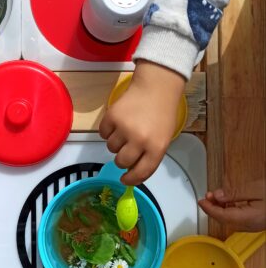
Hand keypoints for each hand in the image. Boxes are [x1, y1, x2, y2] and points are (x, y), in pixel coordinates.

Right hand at [99, 61, 185, 185]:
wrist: (156, 88)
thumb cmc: (162, 115)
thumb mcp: (163, 139)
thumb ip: (150, 156)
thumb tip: (131, 171)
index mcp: (157, 148)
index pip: (141, 172)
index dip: (131, 179)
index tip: (124, 180)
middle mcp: (140, 140)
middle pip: (121, 161)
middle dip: (122, 159)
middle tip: (126, 148)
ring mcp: (124, 128)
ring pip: (110, 148)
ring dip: (116, 142)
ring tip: (125, 130)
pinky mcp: (111, 117)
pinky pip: (103, 133)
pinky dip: (108, 131)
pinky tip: (118, 122)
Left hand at [199, 183, 264, 231]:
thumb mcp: (255, 189)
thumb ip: (235, 193)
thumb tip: (217, 196)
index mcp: (247, 218)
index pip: (222, 216)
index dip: (209, 209)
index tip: (201, 201)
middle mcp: (248, 226)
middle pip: (224, 220)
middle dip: (213, 208)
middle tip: (207, 196)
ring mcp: (252, 226)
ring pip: (230, 220)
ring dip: (220, 209)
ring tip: (215, 197)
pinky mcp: (254, 223)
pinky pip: (236, 220)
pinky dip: (228, 211)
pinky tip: (227, 202)